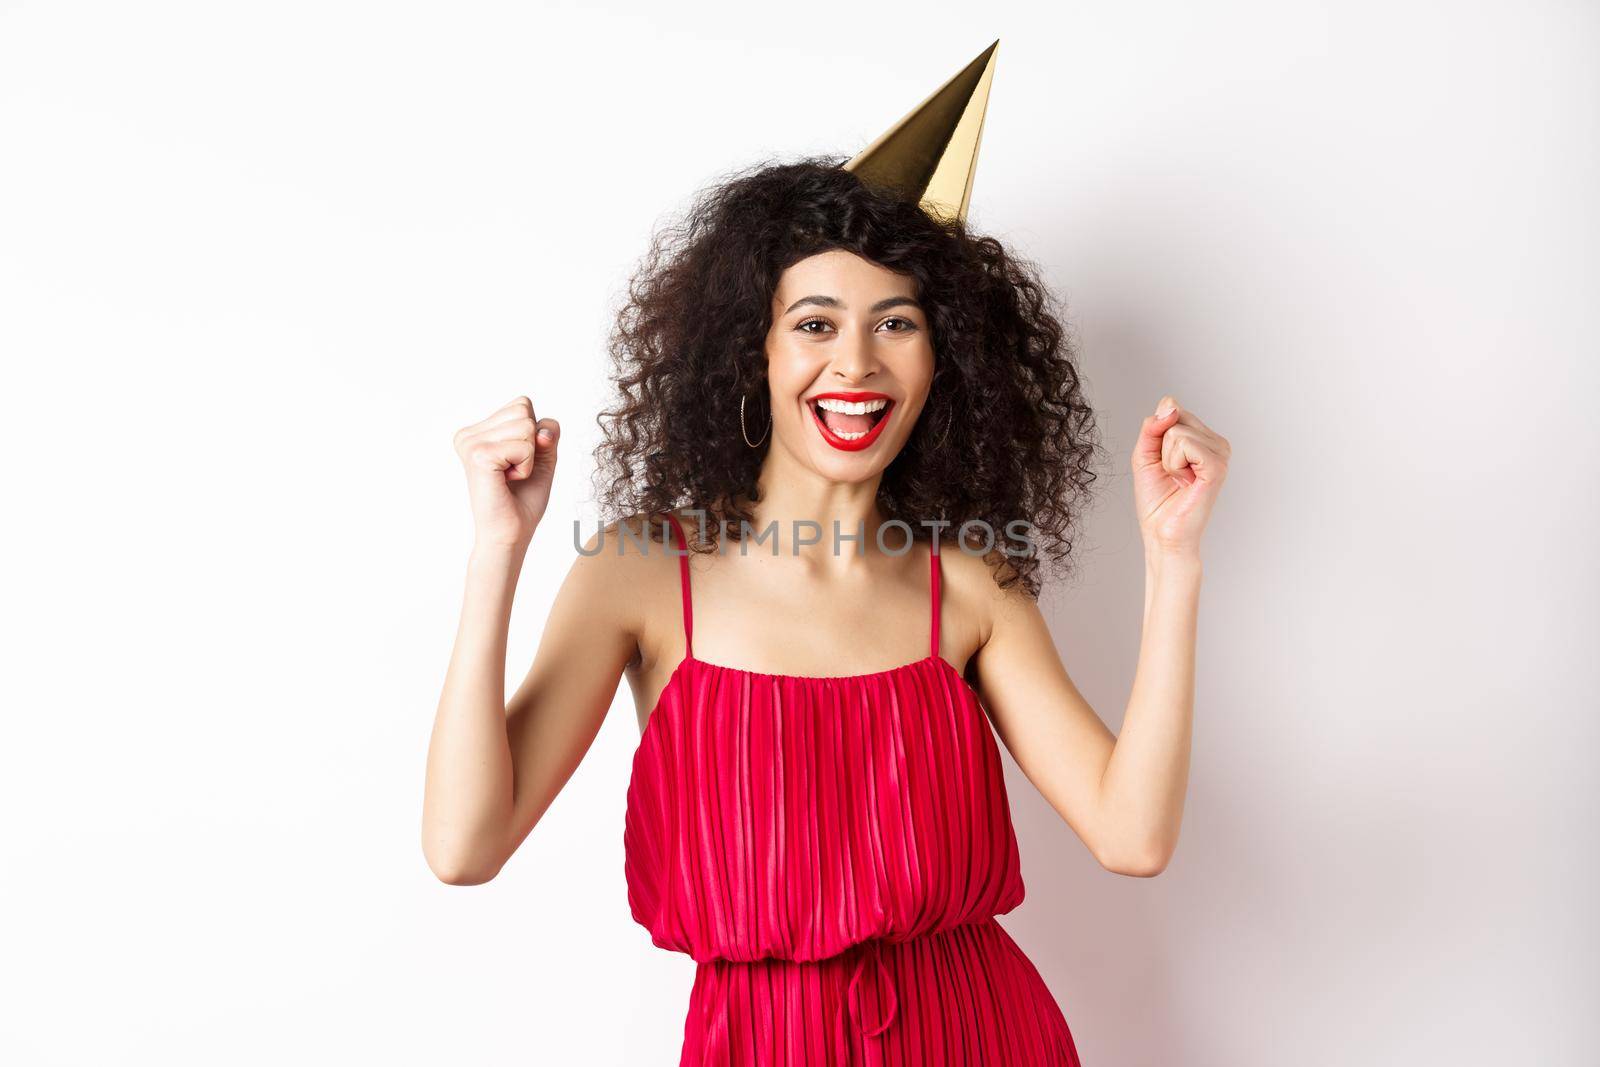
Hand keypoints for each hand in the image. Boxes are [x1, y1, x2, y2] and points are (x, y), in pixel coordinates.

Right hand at [453, 396, 559, 548]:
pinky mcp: (479, 455)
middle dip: (531, 444)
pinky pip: (525, 446)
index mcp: (477, 431)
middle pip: (524, 409)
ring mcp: (471, 443)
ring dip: (529, 457)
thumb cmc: (523, 499)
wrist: (511, 533)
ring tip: (509, 477)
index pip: (522, 404)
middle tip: (513, 471)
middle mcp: (469, 434)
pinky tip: (506, 481)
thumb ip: (547, 433)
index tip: (516, 461)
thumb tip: (542, 430)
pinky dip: (526, 466)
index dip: (534, 434)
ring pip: (526, 426)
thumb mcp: (542, 457)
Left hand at [1131, 395, 1229, 557]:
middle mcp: (1216, 442)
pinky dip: (1173, 464)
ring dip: (1167, 459)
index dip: (1156, 434)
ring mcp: (1220, 453)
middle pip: (1174, 415)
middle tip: (1172, 474)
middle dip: (1160, 447)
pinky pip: (1184, 443)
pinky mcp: (1218, 465)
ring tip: (1179, 480)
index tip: (1164, 462)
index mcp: (1203, 437)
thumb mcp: (1145, 454)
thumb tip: (1170, 404)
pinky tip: (1185, 482)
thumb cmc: (1157, 499)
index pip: (1171, 407)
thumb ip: (1153, 426)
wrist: (1162, 533)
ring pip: (1177, 430)